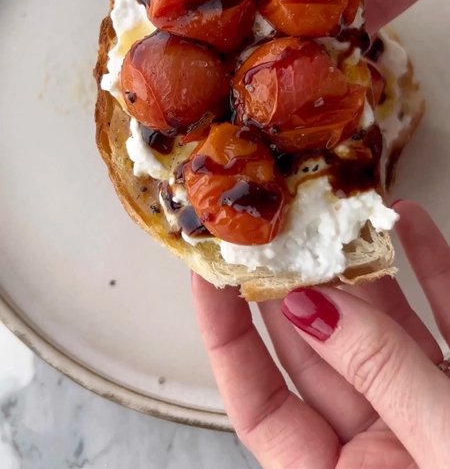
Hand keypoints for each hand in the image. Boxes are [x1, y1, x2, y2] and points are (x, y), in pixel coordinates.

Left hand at [192, 201, 449, 467]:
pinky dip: (427, 269)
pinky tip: (409, 222)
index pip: (258, 405)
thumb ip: (378, 371)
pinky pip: (440, 316)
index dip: (226, 337)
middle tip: (274, 223)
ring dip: (362, 267)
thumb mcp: (437, 442)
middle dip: (296, 281)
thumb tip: (311, 305)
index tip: (209, 273)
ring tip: (337, 209)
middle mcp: (377, 444)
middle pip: (317, 350)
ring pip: (380, 327)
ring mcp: (426, 409)